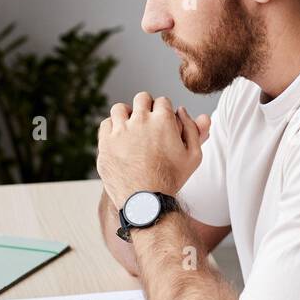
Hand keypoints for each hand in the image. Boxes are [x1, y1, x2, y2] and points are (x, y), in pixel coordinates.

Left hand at [96, 92, 210, 208]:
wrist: (146, 201)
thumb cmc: (172, 179)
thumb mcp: (194, 156)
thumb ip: (194, 129)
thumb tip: (183, 110)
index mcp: (163, 120)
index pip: (162, 101)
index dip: (164, 111)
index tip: (163, 122)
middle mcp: (141, 120)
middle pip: (142, 98)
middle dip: (147, 107)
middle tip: (148, 122)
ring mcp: (120, 130)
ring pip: (120, 108)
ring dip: (127, 115)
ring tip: (132, 129)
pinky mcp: (105, 142)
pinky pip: (106, 124)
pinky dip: (113, 128)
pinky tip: (120, 139)